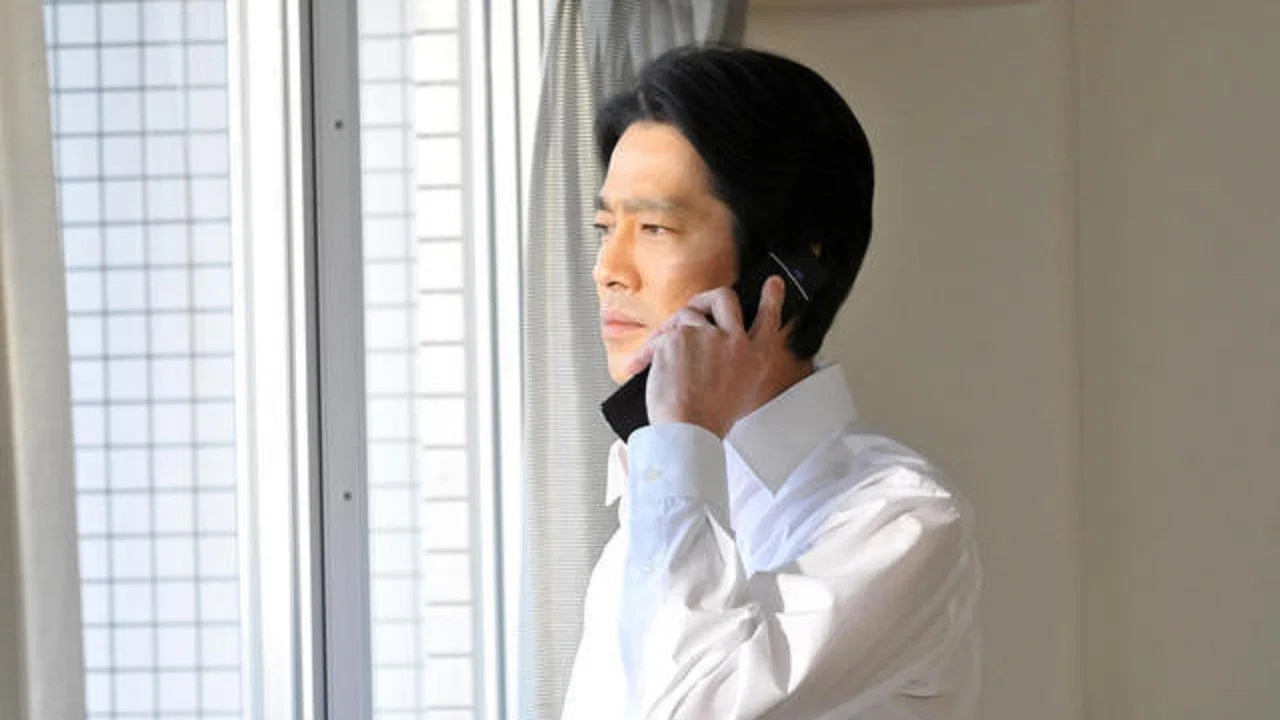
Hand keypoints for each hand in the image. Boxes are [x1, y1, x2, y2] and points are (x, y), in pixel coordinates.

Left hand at [623, 276, 787, 437]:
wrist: (687, 430)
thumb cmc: (709, 419)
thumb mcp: (740, 391)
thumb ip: (736, 362)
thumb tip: (720, 344)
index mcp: (756, 357)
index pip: (769, 318)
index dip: (772, 298)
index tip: (772, 284)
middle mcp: (736, 341)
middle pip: (724, 299)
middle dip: (707, 299)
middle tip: (697, 308)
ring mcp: (707, 334)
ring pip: (687, 313)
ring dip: (672, 329)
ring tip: (662, 354)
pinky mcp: (679, 335)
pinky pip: (661, 332)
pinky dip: (648, 349)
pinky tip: (643, 364)